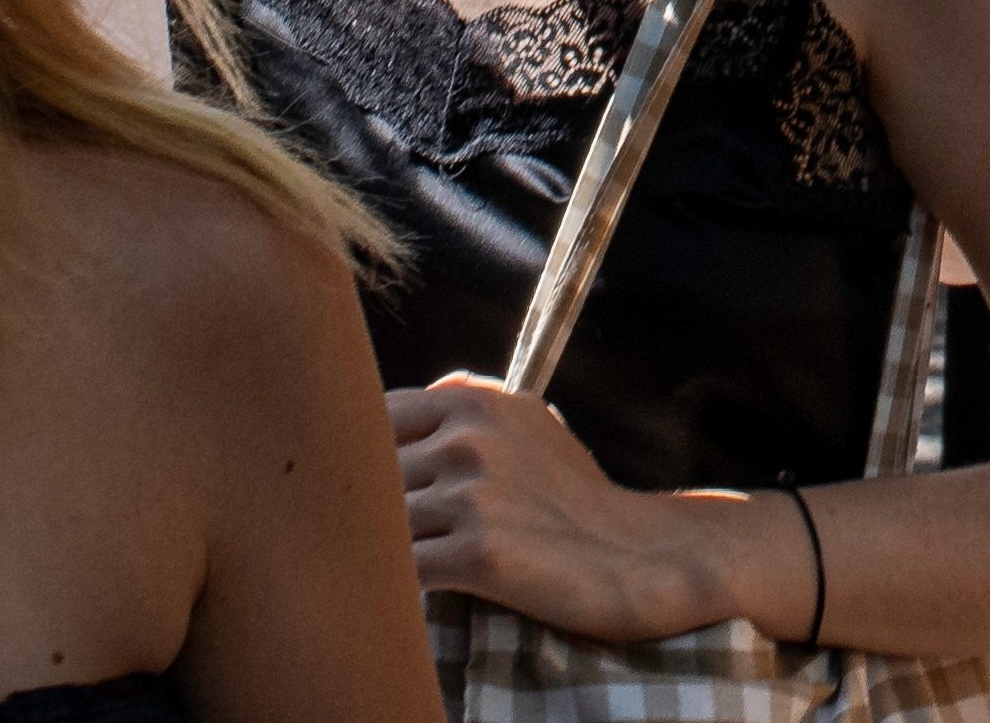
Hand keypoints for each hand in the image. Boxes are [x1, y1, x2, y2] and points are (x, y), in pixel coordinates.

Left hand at [386, 372, 734, 638]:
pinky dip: (392, 586)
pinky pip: (402, 571)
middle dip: (360, 509)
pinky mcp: (478, 554)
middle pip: (368, 474)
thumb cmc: (575, 497)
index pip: (373, 417)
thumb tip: (422, 391)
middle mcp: (468, 440)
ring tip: (376, 573)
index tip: (358, 489)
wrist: (635, 556)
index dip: (358, 457)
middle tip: (354, 541)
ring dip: (374, 552)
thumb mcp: (530, 425)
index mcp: (473, 404)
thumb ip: (472, 405)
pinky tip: (399, 596)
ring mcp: (472, 496)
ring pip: (379, 525)